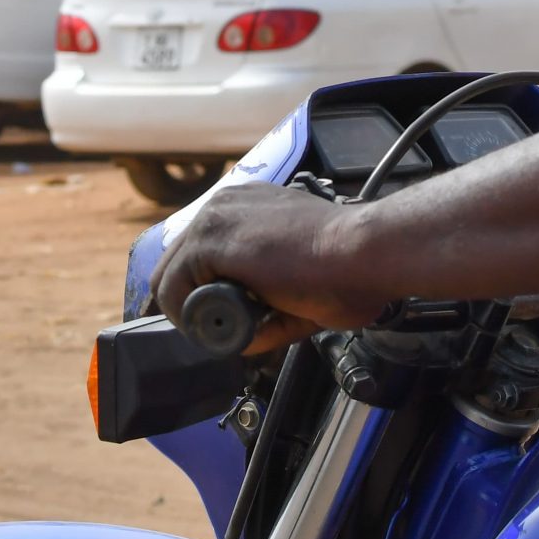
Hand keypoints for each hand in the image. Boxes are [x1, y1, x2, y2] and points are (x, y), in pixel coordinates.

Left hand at [152, 184, 389, 352]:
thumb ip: (261, 303)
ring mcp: (213, 219)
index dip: (203, 293)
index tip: (225, 319)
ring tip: (233, 330)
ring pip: (171, 278)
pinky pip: (174, 289)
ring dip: (195, 313)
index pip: (200, 254)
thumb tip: (237, 333)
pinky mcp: (209, 240)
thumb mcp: (294, 285)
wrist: (366, 253)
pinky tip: (228, 326)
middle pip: (178, 265)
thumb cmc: (348, 270)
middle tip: (223, 333)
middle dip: (193, 305)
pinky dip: (193, 318)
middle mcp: (223, 205)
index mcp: (246, 208)